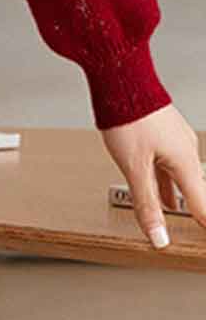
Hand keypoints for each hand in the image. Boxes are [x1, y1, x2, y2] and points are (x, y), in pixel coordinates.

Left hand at [101, 102, 205, 247]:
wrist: (121, 78)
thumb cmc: (128, 116)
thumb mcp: (134, 167)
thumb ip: (146, 204)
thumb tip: (158, 236)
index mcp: (185, 162)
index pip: (203, 206)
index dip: (205, 225)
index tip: (203, 240)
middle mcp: (186, 151)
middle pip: (196, 191)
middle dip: (197, 211)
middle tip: (198, 227)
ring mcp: (176, 141)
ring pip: (181, 177)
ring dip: (179, 197)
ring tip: (176, 214)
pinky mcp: (164, 134)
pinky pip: (170, 165)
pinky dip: (167, 182)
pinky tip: (161, 190)